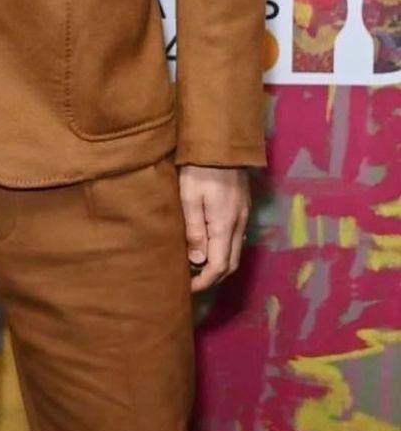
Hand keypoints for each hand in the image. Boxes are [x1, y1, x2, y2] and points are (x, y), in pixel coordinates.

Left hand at [178, 165, 250, 292]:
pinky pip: (236, 238)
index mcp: (224, 225)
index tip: (188, 288)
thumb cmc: (199, 169)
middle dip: (213, 277)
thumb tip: (197, 261)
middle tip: (192, 282)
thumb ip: (194, 230)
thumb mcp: (189, 197)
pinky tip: (209, 245)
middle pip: (231, 263)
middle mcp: (239, 225)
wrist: (222, 143)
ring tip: (197, 267)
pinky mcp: (242, 207)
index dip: (204, 281)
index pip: (219, 266)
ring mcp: (243, 216)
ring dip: (219, 264)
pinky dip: (224, 250)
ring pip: (235, 251)